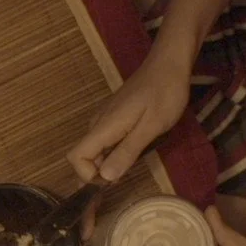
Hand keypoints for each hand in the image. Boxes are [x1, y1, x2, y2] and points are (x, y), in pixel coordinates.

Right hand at [68, 39, 194, 182]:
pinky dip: (115, 150)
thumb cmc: (164, 94)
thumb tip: (105, 177)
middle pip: (84, 155)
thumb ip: (127, 151)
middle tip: (129, 175)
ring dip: (109, 161)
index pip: (76, 156)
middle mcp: (97, 123)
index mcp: (104, 127)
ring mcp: (104, 118)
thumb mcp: (151, 126)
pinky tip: (136, 146)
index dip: (87, 174)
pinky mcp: (113, 115)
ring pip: (96, 149)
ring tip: (137, 159)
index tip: (111, 181)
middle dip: (100, 172)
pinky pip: (105, 140)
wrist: (169, 64)